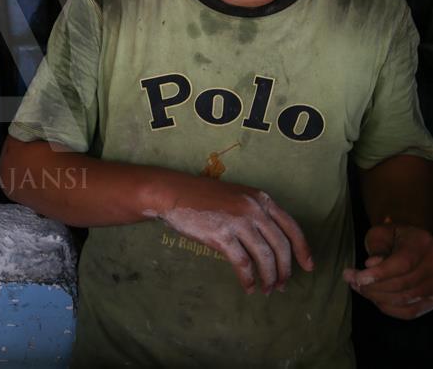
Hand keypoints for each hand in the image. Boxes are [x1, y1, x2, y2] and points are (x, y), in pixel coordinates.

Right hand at [154, 176, 313, 294]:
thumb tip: (271, 242)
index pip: (291, 227)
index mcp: (261, 199)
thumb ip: (256, 212)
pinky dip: (248, 279)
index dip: (303, 249)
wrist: (173, 193)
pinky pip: (242, 263)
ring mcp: (238, 222)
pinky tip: (248, 288)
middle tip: (283, 285)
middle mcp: (254, 209)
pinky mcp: (221, 236)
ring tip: (267, 290)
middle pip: (281, 246)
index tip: (308, 267)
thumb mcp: (237, 197)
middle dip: (285, 270)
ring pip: (264, 257)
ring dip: (269, 278)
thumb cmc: (203, 196)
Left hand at [343, 223, 432, 318]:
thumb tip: (372, 264)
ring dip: (376, 297)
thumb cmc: (394, 238)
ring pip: (405, 300)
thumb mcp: (382, 232)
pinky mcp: (432, 301)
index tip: (357, 277)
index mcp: (422, 244)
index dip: (379, 273)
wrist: (414, 246)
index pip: (403, 264)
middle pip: (403, 284)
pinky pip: (409, 312)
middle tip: (351, 280)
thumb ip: (377, 246)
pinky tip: (373, 298)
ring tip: (358, 287)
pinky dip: (388, 308)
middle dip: (372, 286)